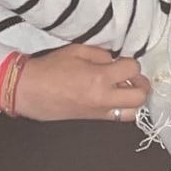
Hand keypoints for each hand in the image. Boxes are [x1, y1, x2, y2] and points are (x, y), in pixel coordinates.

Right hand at [9, 43, 147, 121]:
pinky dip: (122, 108)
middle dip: (141, 84)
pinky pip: (118, 117)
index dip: (130, 62)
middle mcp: (104, 98)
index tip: (121, 60)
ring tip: (123, 88)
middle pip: (140, 96)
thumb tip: (115, 60)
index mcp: (100, 78)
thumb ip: (101, 54)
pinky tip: (112, 97)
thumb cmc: (50, 68)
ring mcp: (99, 112)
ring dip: (133, 99)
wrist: (29, 90)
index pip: (133, 70)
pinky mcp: (92, 120)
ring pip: (134, 113)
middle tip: (131, 76)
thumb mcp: (77, 50)